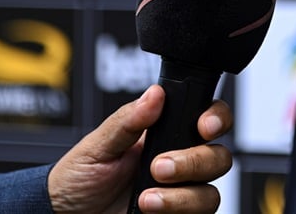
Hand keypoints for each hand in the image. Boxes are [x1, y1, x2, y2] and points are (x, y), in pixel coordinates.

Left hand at [48, 85, 233, 212]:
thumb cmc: (77, 179)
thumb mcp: (97, 145)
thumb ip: (127, 120)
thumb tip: (154, 93)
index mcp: (165, 134)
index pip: (208, 118)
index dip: (216, 118)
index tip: (205, 126)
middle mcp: (180, 162)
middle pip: (218, 156)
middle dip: (193, 161)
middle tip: (159, 167)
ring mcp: (181, 193)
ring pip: (210, 192)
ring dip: (181, 195)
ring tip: (147, 197)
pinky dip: (176, 212)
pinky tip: (151, 211)